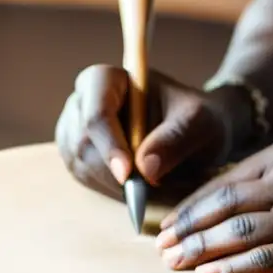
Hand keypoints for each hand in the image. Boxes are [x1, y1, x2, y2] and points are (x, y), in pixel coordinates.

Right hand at [54, 65, 229, 202]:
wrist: (194, 132)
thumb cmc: (196, 118)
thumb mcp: (199, 121)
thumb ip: (176, 138)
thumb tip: (145, 168)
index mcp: (104, 79)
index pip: (95, 113)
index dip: (109, 145)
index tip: (128, 174)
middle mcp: (81, 104)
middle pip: (85, 146)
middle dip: (119, 174)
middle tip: (159, 188)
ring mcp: (74, 132)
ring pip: (86, 169)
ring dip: (121, 187)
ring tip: (160, 185)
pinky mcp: (78, 159)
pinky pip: (90, 182)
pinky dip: (118, 192)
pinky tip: (144, 188)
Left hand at [155, 140, 272, 272]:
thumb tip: (218, 208)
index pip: (223, 181)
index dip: (190, 207)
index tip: (168, 227)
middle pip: (222, 205)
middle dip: (185, 229)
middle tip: (160, 250)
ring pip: (236, 232)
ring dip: (198, 250)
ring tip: (174, 265)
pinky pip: (263, 260)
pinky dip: (231, 271)